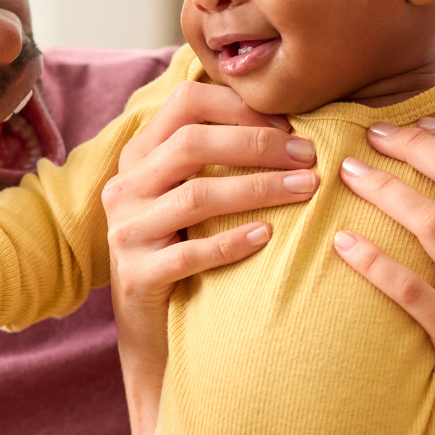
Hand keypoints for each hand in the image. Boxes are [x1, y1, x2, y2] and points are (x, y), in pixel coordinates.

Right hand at [102, 81, 318, 434]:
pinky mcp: (136, 275)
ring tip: (306, 190)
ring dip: (258, 189)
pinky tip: (269, 238)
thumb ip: (221, 156)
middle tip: (310, 157)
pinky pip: (190, 254)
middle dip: (258, 145)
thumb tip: (293, 121)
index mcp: (139, 155)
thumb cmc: (188, 250)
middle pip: (192, 144)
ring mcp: (125, 231)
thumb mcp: (195, 196)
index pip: (184, 102)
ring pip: (196, 195)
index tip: (289, 125)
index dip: (239, 106)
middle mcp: (125, 186)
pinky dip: (232, 243)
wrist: (154, 332)